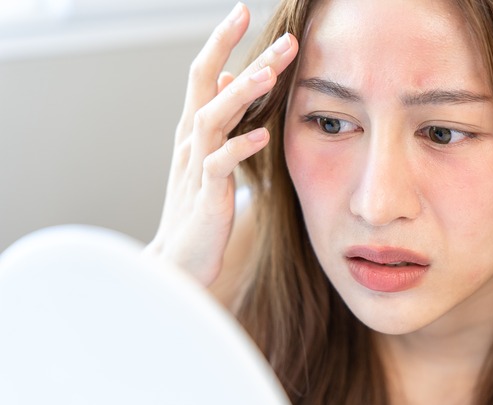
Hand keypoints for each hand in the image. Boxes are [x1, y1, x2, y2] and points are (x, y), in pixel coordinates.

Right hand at [145, 3, 297, 284]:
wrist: (178, 260)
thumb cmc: (198, 209)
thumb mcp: (208, 156)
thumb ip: (220, 118)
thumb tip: (229, 77)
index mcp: (195, 131)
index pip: (204, 75)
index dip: (221, 42)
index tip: (242, 11)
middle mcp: (192, 142)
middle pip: (210, 86)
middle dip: (242, 56)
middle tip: (282, 37)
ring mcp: (196, 167)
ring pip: (212, 118)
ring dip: (241, 94)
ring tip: (271, 73)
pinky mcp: (206, 196)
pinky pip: (220, 166)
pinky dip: (239, 148)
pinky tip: (262, 135)